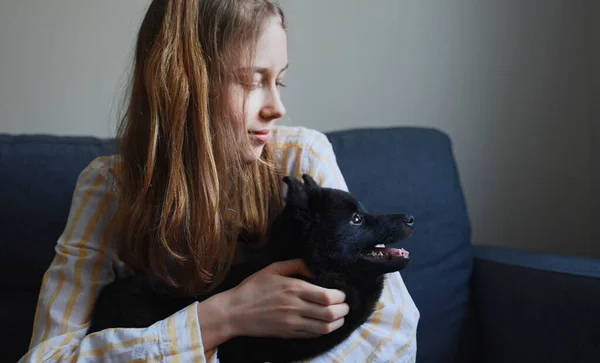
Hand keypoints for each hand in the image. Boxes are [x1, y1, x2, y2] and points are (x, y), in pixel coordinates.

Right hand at [223, 258, 348, 338]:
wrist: (234, 312)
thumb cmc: (253, 288)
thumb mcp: (273, 268)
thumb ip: (296, 264)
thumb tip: (314, 268)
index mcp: (293, 288)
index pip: (327, 296)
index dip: (341, 296)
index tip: (342, 293)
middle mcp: (295, 306)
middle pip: (330, 313)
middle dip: (343, 310)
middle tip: (345, 306)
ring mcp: (292, 323)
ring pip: (325, 327)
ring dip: (337, 322)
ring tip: (340, 317)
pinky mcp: (288, 334)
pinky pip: (313, 335)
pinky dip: (324, 331)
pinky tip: (327, 325)